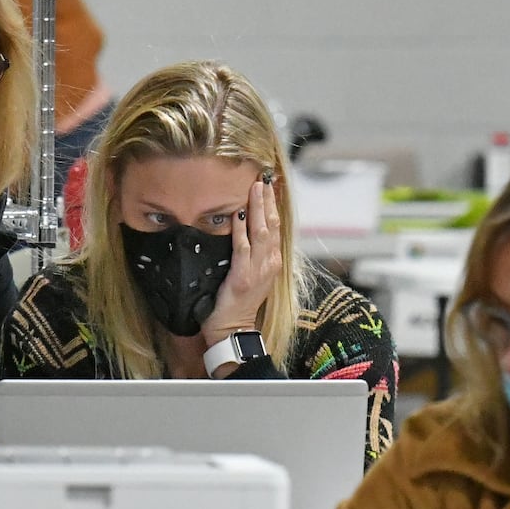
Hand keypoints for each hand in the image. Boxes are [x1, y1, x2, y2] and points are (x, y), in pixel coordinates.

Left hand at [201, 176, 281, 347]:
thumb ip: (253, 254)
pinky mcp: (242, 277)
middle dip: (268, 200)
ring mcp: (258, 270)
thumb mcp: (252, 275)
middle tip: (262, 179)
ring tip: (255, 188)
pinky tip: (238, 215)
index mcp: (272, 262)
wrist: (234, 330)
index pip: (275, 228)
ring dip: (258, 208)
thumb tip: (246, 230)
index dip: (273, 206)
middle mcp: (270, 263)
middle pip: (272, 225)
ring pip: (262, 232)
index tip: (269, 186)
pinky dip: (241, 230)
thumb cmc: (238, 304)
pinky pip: (242, 249)